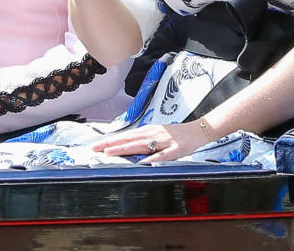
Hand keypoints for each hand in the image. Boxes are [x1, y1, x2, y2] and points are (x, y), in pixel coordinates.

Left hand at [92, 120, 209, 162]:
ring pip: (141, 145)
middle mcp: (153, 134)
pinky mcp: (176, 149)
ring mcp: (164, 141)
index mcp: (148, 131)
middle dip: (112, 144)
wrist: (198, 131)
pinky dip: (153, 158)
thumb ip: (144, 141)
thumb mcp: (157, 135)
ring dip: (125, 149)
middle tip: (96, 149)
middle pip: (129, 140)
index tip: (97, 145)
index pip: (126, 137)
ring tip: (110, 153)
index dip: (111, 141)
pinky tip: (143, 162)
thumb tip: (128, 148)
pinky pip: (163, 155)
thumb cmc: (176, 135)